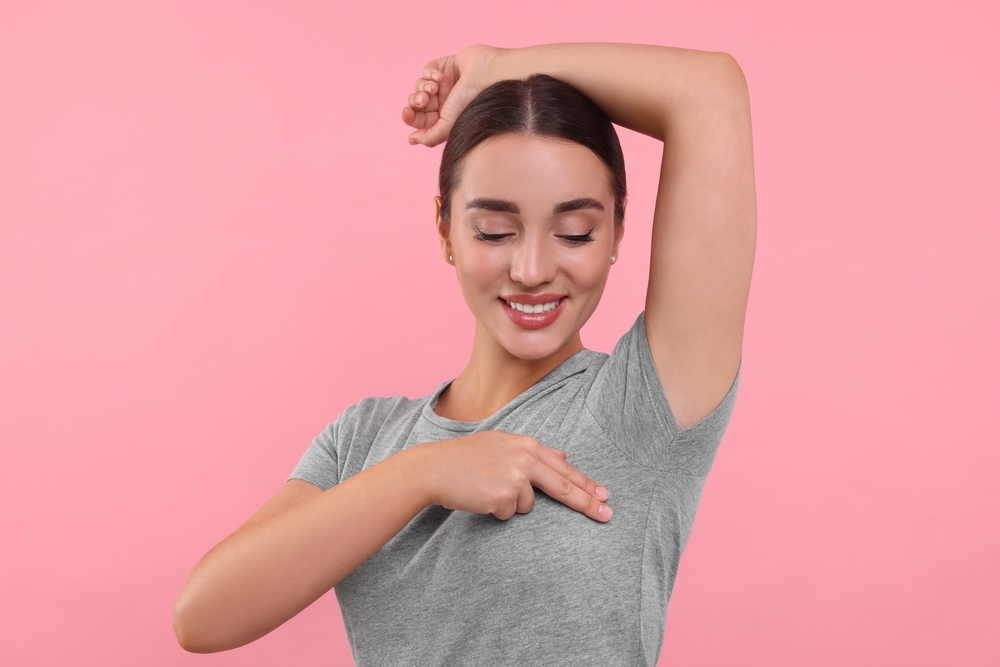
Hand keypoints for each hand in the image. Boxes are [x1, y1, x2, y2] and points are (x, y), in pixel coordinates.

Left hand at [401, 44, 499, 146]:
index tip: (406, 114)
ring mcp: (447, 84)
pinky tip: (439, 76)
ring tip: (434, 87)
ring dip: (422, 87)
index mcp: (447, 119)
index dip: (411, 117)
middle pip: (418, 104)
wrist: (490, 75)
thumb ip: (430, 136)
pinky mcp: (447, 66)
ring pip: (420, 86)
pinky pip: (427, 69)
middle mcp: (446, 102)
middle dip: (415, 102)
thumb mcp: (450, 124)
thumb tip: (412, 140)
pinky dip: (429, 72)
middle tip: (423, 100)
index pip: (422, 120)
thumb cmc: (474, 101)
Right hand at [411, 431, 611, 521]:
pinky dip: (496, 511)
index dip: (586, 483)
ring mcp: (515, 478)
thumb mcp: (502, 445)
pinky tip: (481, 497)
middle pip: (564, 486)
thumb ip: (533, 452)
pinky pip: (509, 514)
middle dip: (588, 503)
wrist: (435, 467)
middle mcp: (525, 459)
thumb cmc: (466, 457)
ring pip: (529, 505)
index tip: (604, 495)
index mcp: (527, 445)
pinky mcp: (503, 497)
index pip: (563, 468)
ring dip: (511, 503)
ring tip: (488, 488)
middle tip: (608, 515)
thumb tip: (563, 456)